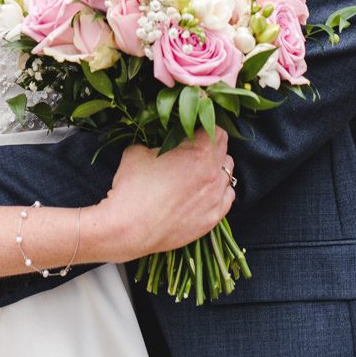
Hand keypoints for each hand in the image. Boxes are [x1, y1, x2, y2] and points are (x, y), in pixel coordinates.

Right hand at [93, 130, 234, 259]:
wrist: (128, 229)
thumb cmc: (132, 188)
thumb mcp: (139, 151)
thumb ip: (157, 143)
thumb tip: (160, 145)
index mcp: (199, 153)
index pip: (216, 130)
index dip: (204, 127)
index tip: (194, 131)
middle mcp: (213, 174)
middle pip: (224, 151)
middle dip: (211, 147)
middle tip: (194, 148)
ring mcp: (215, 199)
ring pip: (228, 174)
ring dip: (216, 169)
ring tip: (199, 171)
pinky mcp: (212, 219)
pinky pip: (227, 198)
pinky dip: (219, 191)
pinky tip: (205, 191)